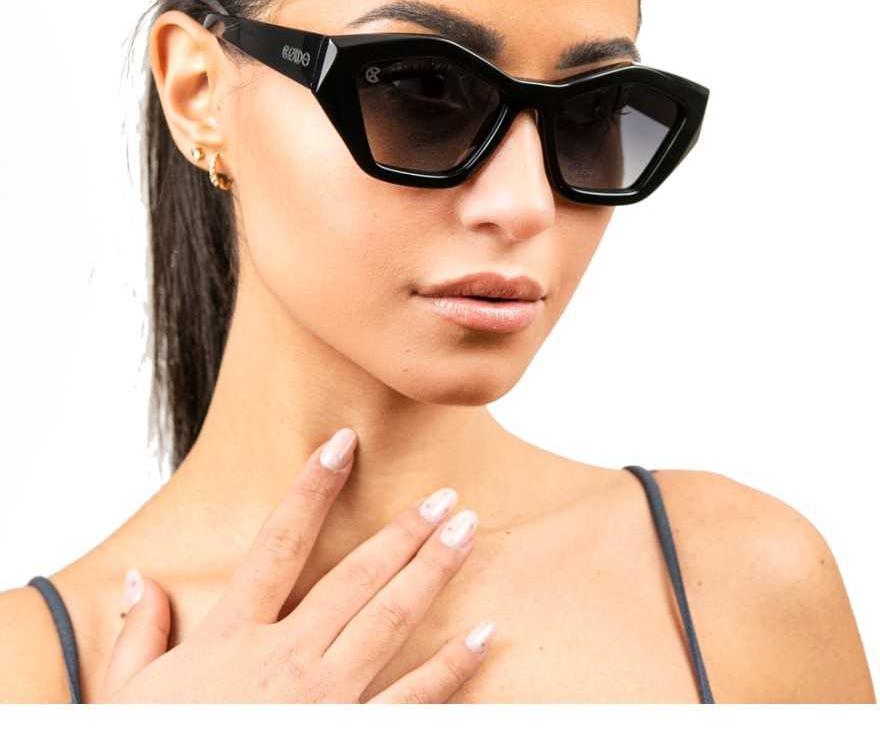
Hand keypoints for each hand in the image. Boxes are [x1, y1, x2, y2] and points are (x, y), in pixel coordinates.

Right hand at [95, 428, 494, 701]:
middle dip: (404, 532)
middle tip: (446, 496)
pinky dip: (452, 667)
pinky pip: (412, 701)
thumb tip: (142, 580)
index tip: (344, 442)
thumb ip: (138, 635)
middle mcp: (286, 659)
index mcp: (233, 636)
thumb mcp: (126, 698)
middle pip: (355, 577)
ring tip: (467, 532)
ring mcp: (325, 700)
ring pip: (389, 620)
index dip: (313, 487)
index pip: (280, 542)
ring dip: (432, 572)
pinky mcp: (351, 737)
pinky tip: (483, 634)